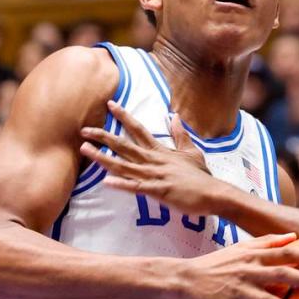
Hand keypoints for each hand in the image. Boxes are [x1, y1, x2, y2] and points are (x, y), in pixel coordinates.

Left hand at [79, 101, 226, 215]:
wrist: (214, 193)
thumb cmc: (202, 176)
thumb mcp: (192, 152)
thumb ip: (181, 135)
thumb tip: (175, 117)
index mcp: (161, 151)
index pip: (139, 129)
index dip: (123, 116)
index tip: (110, 104)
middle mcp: (154, 160)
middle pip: (124, 145)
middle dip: (103, 137)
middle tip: (84, 130)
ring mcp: (155, 175)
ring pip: (124, 165)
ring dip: (103, 158)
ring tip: (85, 150)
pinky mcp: (159, 191)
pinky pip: (136, 187)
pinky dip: (121, 184)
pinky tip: (106, 182)